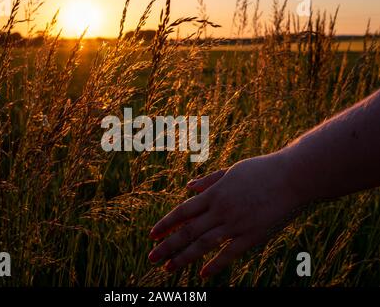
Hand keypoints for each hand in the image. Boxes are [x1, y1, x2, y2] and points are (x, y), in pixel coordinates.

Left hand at [148, 152, 307, 277]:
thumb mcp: (232, 171)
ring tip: (168, 268)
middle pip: (188, 230)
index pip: (183, 211)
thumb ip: (209, 181)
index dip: (166, 224)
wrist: (294, 176)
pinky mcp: (253, 235)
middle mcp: (221, 209)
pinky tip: (202, 274)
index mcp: (215, 193)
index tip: (152, 235)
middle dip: (167, 245)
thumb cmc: (262, 170)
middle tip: (151, 258)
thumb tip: (188, 187)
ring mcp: (236, 223)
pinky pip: (229, 253)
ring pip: (203, 244)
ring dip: (183, 257)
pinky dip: (215, 265)